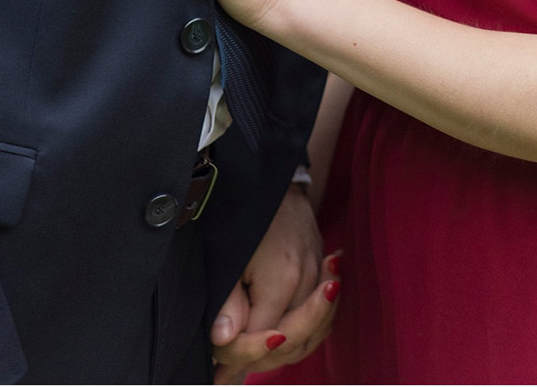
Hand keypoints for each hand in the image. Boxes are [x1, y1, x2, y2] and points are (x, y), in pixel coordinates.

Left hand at [210, 186, 340, 383]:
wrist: (273, 170)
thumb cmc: (244, 211)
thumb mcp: (229, 254)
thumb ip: (228, 302)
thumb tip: (222, 342)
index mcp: (283, 280)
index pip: (262, 339)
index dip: (235, 356)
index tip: (213, 370)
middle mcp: (309, 281)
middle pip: (290, 343)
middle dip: (258, 359)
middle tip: (226, 373)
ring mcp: (320, 275)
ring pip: (309, 335)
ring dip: (281, 353)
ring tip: (250, 363)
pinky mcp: (323, 268)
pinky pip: (320, 317)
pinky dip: (302, 334)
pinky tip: (279, 341)